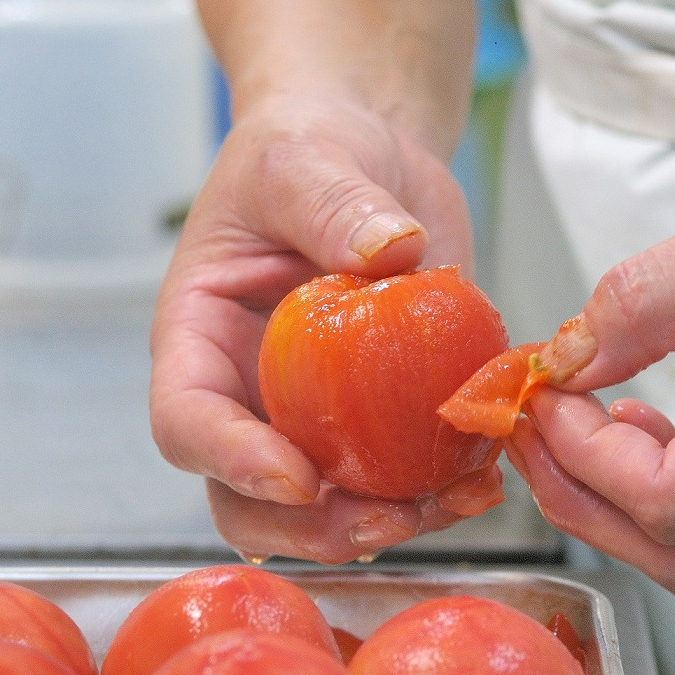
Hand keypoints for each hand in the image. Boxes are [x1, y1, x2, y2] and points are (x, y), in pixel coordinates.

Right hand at [150, 92, 490, 562]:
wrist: (369, 152)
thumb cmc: (309, 144)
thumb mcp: (307, 157)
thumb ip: (333, 202)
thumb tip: (388, 251)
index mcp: (201, 338)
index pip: (188, 423)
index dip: (233, 463)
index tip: (298, 479)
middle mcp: (248, 394)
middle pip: (247, 502)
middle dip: (314, 530)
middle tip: (388, 520)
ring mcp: (312, 417)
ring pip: (325, 513)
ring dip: (388, 524)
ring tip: (456, 500)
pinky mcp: (378, 420)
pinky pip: (398, 481)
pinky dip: (441, 493)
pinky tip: (486, 476)